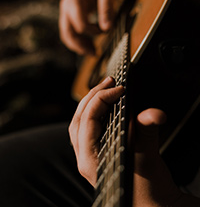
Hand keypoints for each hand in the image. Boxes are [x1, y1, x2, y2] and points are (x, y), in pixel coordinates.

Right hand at [59, 0, 119, 54]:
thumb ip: (106, 7)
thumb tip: (107, 28)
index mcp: (73, 1)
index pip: (80, 25)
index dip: (94, 32)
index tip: (105, 30)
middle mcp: (67, 7)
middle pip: (68, 33)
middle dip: (80, 46)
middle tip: (93, 54)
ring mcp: (68, 11)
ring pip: (67, 34)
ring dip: (78, 45)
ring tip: (92, 52)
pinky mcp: (73, 13)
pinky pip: (72, 30)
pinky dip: (79, 39)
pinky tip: (89, 44)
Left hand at [69, 77, 199, 205]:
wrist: (152, 204)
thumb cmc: (147, 191)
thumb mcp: (146, 160)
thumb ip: (146, 133)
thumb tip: (152, 114)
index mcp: (90, 160)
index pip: (88, 120)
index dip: (102, 99)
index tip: (119, 89)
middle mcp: (85, 158)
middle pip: (79, 119)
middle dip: (92, 96)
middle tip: (109, 82)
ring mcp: (89, 156)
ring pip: (80, 123)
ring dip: (91, 103)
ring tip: (105, 88)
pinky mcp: (98, 153)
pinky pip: (88, 128)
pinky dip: (94, 113)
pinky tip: (104, 106)